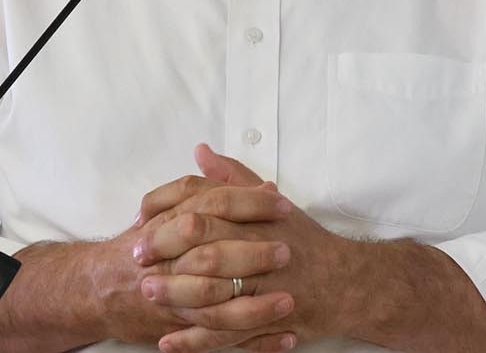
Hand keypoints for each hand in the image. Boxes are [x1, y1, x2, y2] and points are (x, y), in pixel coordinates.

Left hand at [134, 145, 361, 351]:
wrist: (348, 284)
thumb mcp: (270, 202)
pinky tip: (168, 341)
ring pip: (215, 295)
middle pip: (207, 250)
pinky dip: (195, 340)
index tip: (142, 222)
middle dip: (167, 255)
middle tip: (138, 258)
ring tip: (146, 295)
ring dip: (176, 297)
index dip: (169, 214)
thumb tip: (200, 151)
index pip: (207, 207)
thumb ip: (232, 177)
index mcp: (258, 219)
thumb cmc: (304, 240)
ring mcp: (267, 291)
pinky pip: (228, 335)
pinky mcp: (269, 324)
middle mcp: (263, 252)